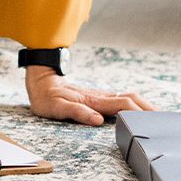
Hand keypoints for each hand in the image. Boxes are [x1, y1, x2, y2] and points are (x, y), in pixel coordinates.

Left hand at [25, 66, 155, 124]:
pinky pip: (119, 97)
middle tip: (162, 119)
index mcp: (92, 100)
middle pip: (130, 99)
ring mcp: (98, 94)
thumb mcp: (55, 107)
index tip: (149, 122)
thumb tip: (97, 119)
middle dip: (147, 108)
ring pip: (127, 96)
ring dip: (143, 104)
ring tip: (156, 115)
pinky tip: (138, 109)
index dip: (138, 112)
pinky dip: (134, 103)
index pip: (122, 105)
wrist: (39, 79)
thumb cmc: (45, 95)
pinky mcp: (96, 95)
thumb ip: (76, 112)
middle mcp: (98, 96)